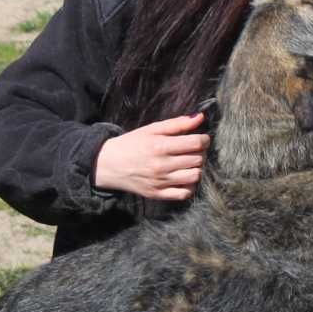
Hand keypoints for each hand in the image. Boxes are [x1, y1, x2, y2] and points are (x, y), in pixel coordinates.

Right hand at [94, 112, 210, 201]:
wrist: (108, 164)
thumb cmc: (131, 144)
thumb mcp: (151, 129)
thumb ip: (177, 123)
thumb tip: (200, 117)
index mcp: (160, 146)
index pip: (196, 143)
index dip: (204, 140)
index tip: (201, 139)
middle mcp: (162, 165)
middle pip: (198, 159)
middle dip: (201, 153)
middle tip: (193, 150)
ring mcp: (160, 182)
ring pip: (195, 176)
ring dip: (197, 168)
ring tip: (189, 163)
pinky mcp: (158, 194)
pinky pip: (184, 194)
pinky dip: (189, 186)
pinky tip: (183, 177)